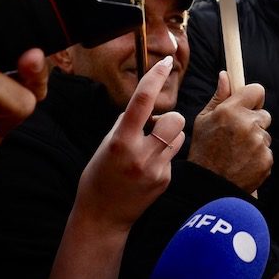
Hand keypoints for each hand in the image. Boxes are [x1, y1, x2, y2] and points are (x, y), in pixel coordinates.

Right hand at [75, 56, 184, 233]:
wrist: (102, 217)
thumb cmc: (99, 176)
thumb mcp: (106, 144)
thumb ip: (126, 124)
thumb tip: (144, 106)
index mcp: (121, 142)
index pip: (142, 101)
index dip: (155, 77)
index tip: (165, 61)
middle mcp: (141, 155)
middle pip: (175, 120)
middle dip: (168, 118)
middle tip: (153, 128)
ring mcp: (156, 170)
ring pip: (179, 137)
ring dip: (168, 137)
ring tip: (148, 151)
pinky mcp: (166, 181)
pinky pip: (172, 157)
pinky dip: (162, 157)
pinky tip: (146, 172)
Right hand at [188, 71, 270, 191]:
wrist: (208, 186)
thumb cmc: (203, 151)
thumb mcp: (203, 120)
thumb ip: (218, 97)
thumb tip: (225, 75)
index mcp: (231, 111)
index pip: (257, 90)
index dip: (253, 97)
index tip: (248, 104)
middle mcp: (248, 124)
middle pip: (264, 115)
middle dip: (254, 122)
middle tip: (236, 135)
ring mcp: (259, 143)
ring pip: (265, 135)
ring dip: (255, 141)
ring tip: (236, 153)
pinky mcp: (267, 160)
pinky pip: (266, 152)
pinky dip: (257, 157)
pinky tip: (242, 163)